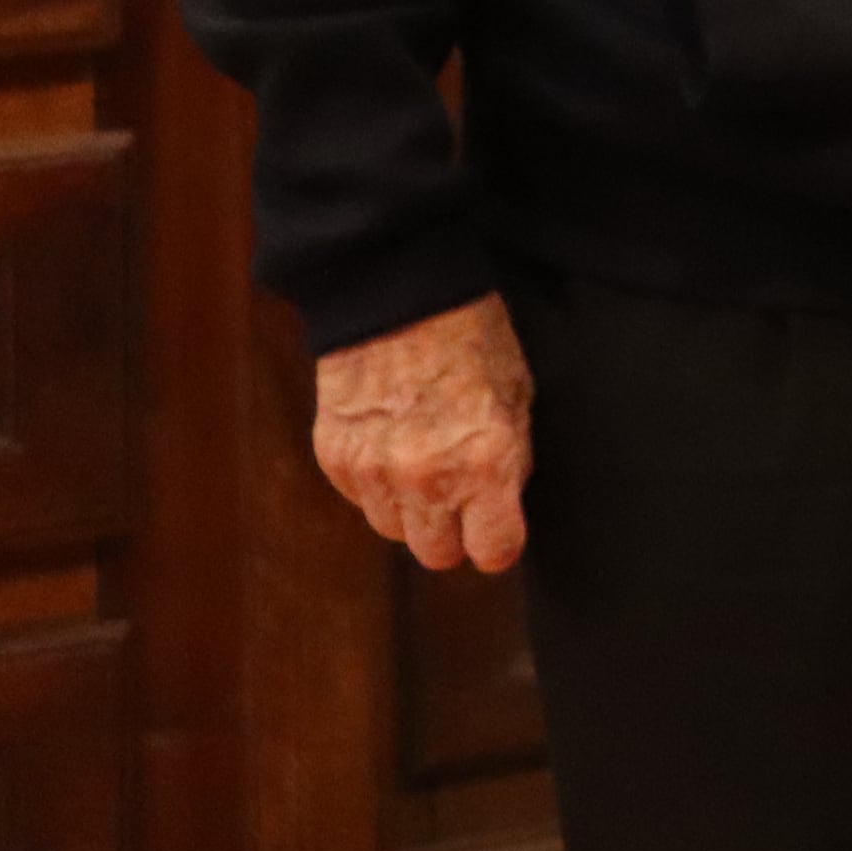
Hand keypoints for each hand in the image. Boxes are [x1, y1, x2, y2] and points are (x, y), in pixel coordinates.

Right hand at [312, 293, 533, 574]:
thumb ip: (512, 458)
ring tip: (426, 464)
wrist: (398, 295)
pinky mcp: (334, 458)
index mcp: (484, 463)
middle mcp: (425, 479)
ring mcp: (373, 472)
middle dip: (455, 533)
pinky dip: (377, 485)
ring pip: (394, 531)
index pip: (493, 551)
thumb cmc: (472, 337)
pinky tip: (393, 444)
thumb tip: (504, 502)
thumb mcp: (518, 394)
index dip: (500, 543)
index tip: (500, 529)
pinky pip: (359, 499)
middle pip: (437, 555)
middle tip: (464, 499)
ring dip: (413, 511)